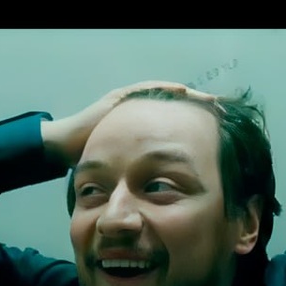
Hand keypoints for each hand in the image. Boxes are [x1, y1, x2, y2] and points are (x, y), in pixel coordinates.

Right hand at [42, 81, 215, 165]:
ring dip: (188, 96)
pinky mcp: (118, 98)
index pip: (176, 124)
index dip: (196, 125)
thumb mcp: (130, 170)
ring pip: (165, 95)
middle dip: (198, 108)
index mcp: (144, 132)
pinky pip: (146, 90)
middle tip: (222, 109)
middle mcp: (140, 115)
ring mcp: (129, 103)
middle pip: (176, 107)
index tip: (219, 129)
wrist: (64, 149)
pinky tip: (182, 90)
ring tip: (209, 98)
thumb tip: (168, 196)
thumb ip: (147, 177)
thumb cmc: (95, 163)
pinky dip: (164, 89)